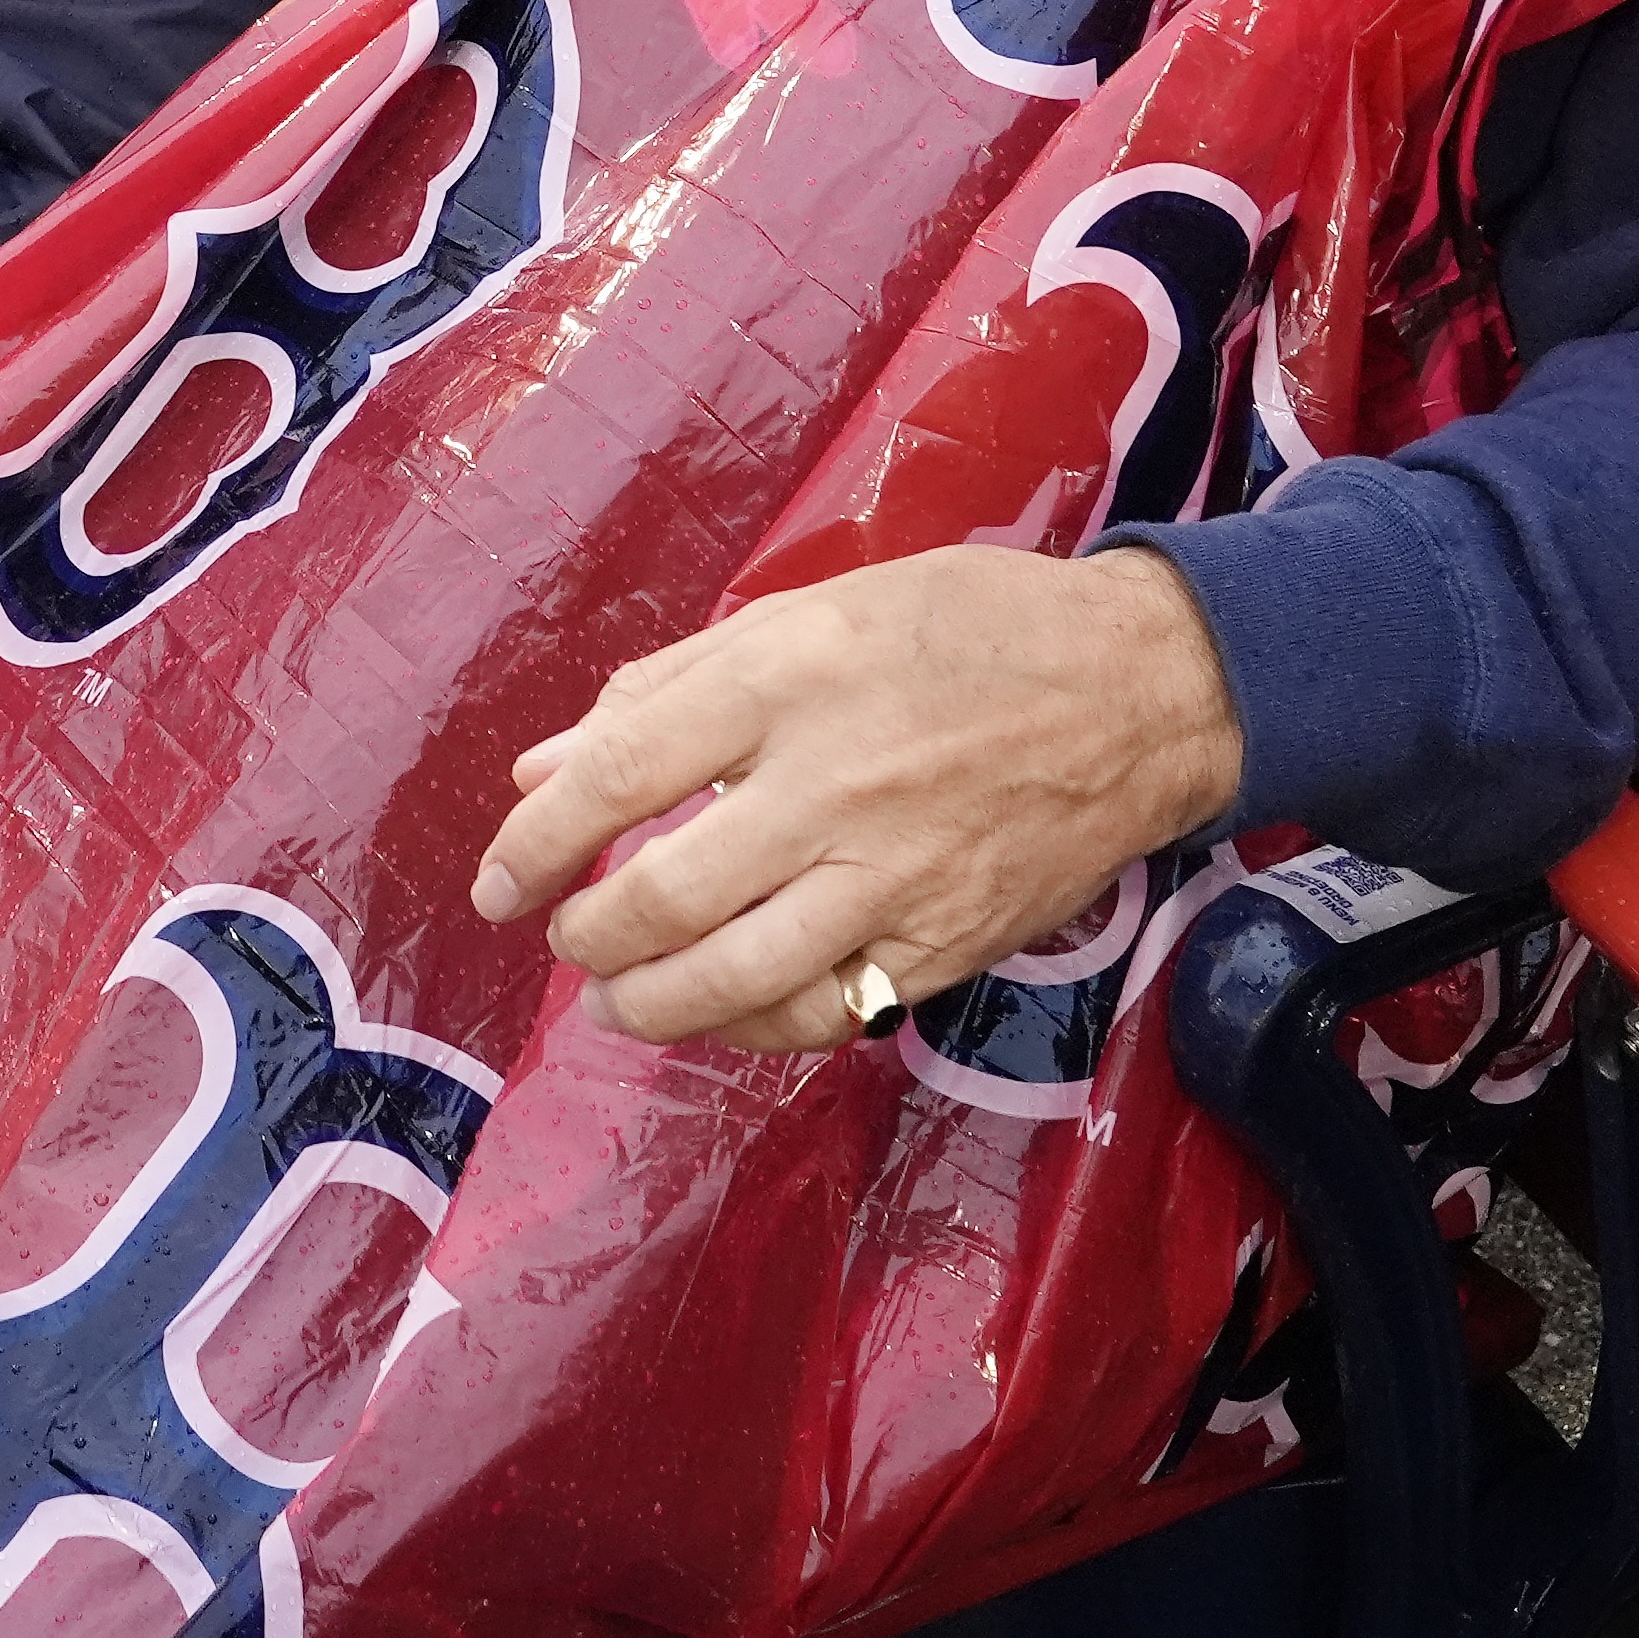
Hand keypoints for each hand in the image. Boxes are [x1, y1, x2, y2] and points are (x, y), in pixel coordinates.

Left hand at [471, 544, 1244, 1050]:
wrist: (1140, 689)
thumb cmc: (966, 627)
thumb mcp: (812, 611)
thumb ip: (669, 688)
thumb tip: (543, 770)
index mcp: (786, 677)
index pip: (619, 774)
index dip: (536, 843)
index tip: (498, 880)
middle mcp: (830, 782)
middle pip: (661, 892)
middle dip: (585, 933)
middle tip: (564, 935)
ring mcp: (891, 875)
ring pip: (732, 977)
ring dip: (645, 1003)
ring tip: (614, 997)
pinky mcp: (942, 943)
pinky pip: (820, 1012)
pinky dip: (748, 1026)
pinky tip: (719, 1011)